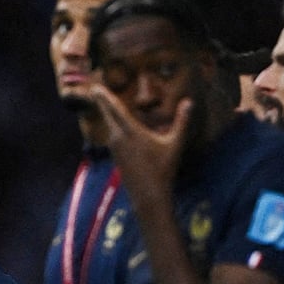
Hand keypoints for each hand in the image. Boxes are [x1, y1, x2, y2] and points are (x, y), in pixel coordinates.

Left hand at [86, 81, 192, 211]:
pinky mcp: (116, 156)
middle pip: (108, 115)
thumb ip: (181, 121)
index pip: (114, 110)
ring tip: (102, 101)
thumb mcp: (174, 144)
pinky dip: (112, 126)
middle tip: (94, 89)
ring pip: (109, 126)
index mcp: (131, 132)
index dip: (104, 97)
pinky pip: (113, 135)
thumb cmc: (163, 169)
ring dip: (107, 114)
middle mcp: (118, 138)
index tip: (95, 87)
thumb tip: (189, 101)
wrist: (148, 196)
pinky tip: (113, 123)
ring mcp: (115, 148)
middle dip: (101, 101)